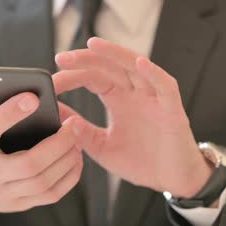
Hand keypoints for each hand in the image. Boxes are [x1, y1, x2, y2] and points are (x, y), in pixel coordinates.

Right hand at [0, 93, 82, 225]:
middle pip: (29, 163)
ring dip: (67, 159)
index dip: (11, 112)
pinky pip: (50, 195)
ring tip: (78, 138)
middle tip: (75, 123)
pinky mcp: (19, 204)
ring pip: (43, 182)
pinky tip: (75, 158)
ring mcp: (4, 194)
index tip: (33, 98)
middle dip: (58, 142)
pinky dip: (69, 176)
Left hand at [54, 37, 213, 197]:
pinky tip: (139, 63)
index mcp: (118, 100)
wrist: (171, 181)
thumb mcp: (101, 146)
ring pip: (135, 67)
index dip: (73, 75)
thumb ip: (80, 130)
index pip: (93, 78)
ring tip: (94, 45)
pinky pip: (165, 86)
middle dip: (87, 59)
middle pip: (110, 66)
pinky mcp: (172, 110)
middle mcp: (135, 94)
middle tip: (63, 58)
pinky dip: (154, 73)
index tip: (52, 81)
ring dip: (116, 54)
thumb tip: (55, 114)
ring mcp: (154, 99)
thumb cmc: (141, 162)